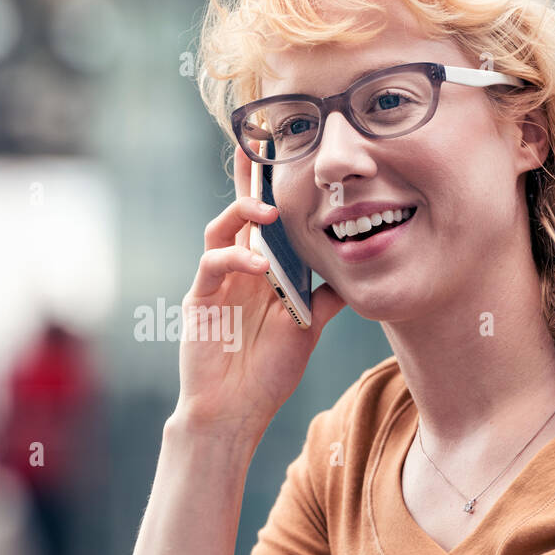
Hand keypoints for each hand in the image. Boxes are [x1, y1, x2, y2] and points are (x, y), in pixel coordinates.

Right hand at [172, 143, 345, 439]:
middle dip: (249, 176)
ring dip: (243, 214)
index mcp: (262, 270)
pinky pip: (213, 265)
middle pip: (240, 211)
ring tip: (268, 211)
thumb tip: (355, 271)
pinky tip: (260, 267)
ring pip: (221, 229)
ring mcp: (216, 281)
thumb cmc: (267, 374)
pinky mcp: (200, 299)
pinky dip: (236, 260)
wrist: (234, 413)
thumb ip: (325, 297)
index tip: (290, 151)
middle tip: (262, 140)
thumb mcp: (308, 328)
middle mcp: (237, 268)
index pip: (268, 221)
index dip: (275, 187)